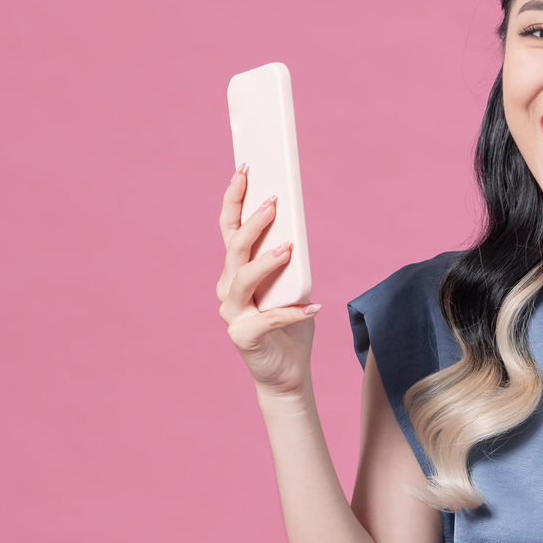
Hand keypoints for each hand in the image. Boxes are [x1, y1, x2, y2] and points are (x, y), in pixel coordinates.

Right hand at [216, 165, 318, 397]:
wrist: (288, 374)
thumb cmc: (291, 325)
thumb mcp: (294, 285)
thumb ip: (289, 260)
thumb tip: (295, 228)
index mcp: (236, 271)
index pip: (230, 228)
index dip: (235, 198)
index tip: (246, 168)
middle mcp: (229, 289)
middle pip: (233, 246)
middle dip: (252, 220)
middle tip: (272, 201)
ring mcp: (232, 313)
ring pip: (242, 278)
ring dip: (265, 260)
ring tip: (288, 247)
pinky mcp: (243, 337)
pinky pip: (267, 319)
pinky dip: (292, 312)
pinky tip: (313, 307)